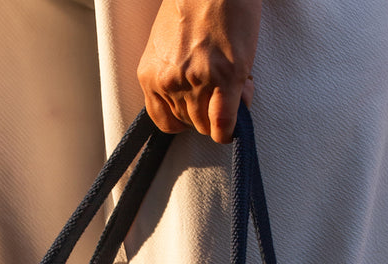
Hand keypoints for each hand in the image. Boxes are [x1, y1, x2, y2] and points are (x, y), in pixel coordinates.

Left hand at [137, 0, 261, 143]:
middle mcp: (170, 82)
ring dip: (223, 114)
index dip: (184, 119)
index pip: (165, 121)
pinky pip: (224, 123)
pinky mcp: (225, 79)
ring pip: (208, 125)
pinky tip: (236, 120)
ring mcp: (197, 82)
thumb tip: (193, 99)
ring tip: (232, 88)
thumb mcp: (167, 45)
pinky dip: (230, 128)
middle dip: (207, 112)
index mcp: (151, 74)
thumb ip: (173, 75)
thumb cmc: (194, 3)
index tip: (195, 110)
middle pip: (190, 124)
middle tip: (219, 91)